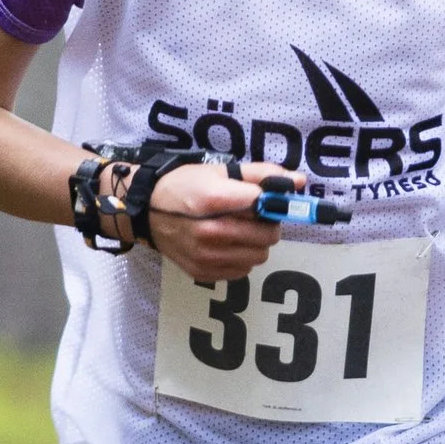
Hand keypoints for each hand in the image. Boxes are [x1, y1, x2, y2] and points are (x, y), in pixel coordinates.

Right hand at [146, 161, 301, 282]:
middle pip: (267, 236)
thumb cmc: (184, 186)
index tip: (266, 200)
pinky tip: (227, 245)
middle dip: (267, 224)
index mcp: (215, 201)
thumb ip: (261, 175)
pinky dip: (241, 258)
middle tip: (253, 216)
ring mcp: (206, 256)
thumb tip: (298, 182)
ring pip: (259, 256)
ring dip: (256, 243)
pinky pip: (242, 270)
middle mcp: (211, 232)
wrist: (145, 211)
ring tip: (239, 231)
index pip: (266, 205)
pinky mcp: (202, 272)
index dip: (271, 202)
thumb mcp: (220, 171)